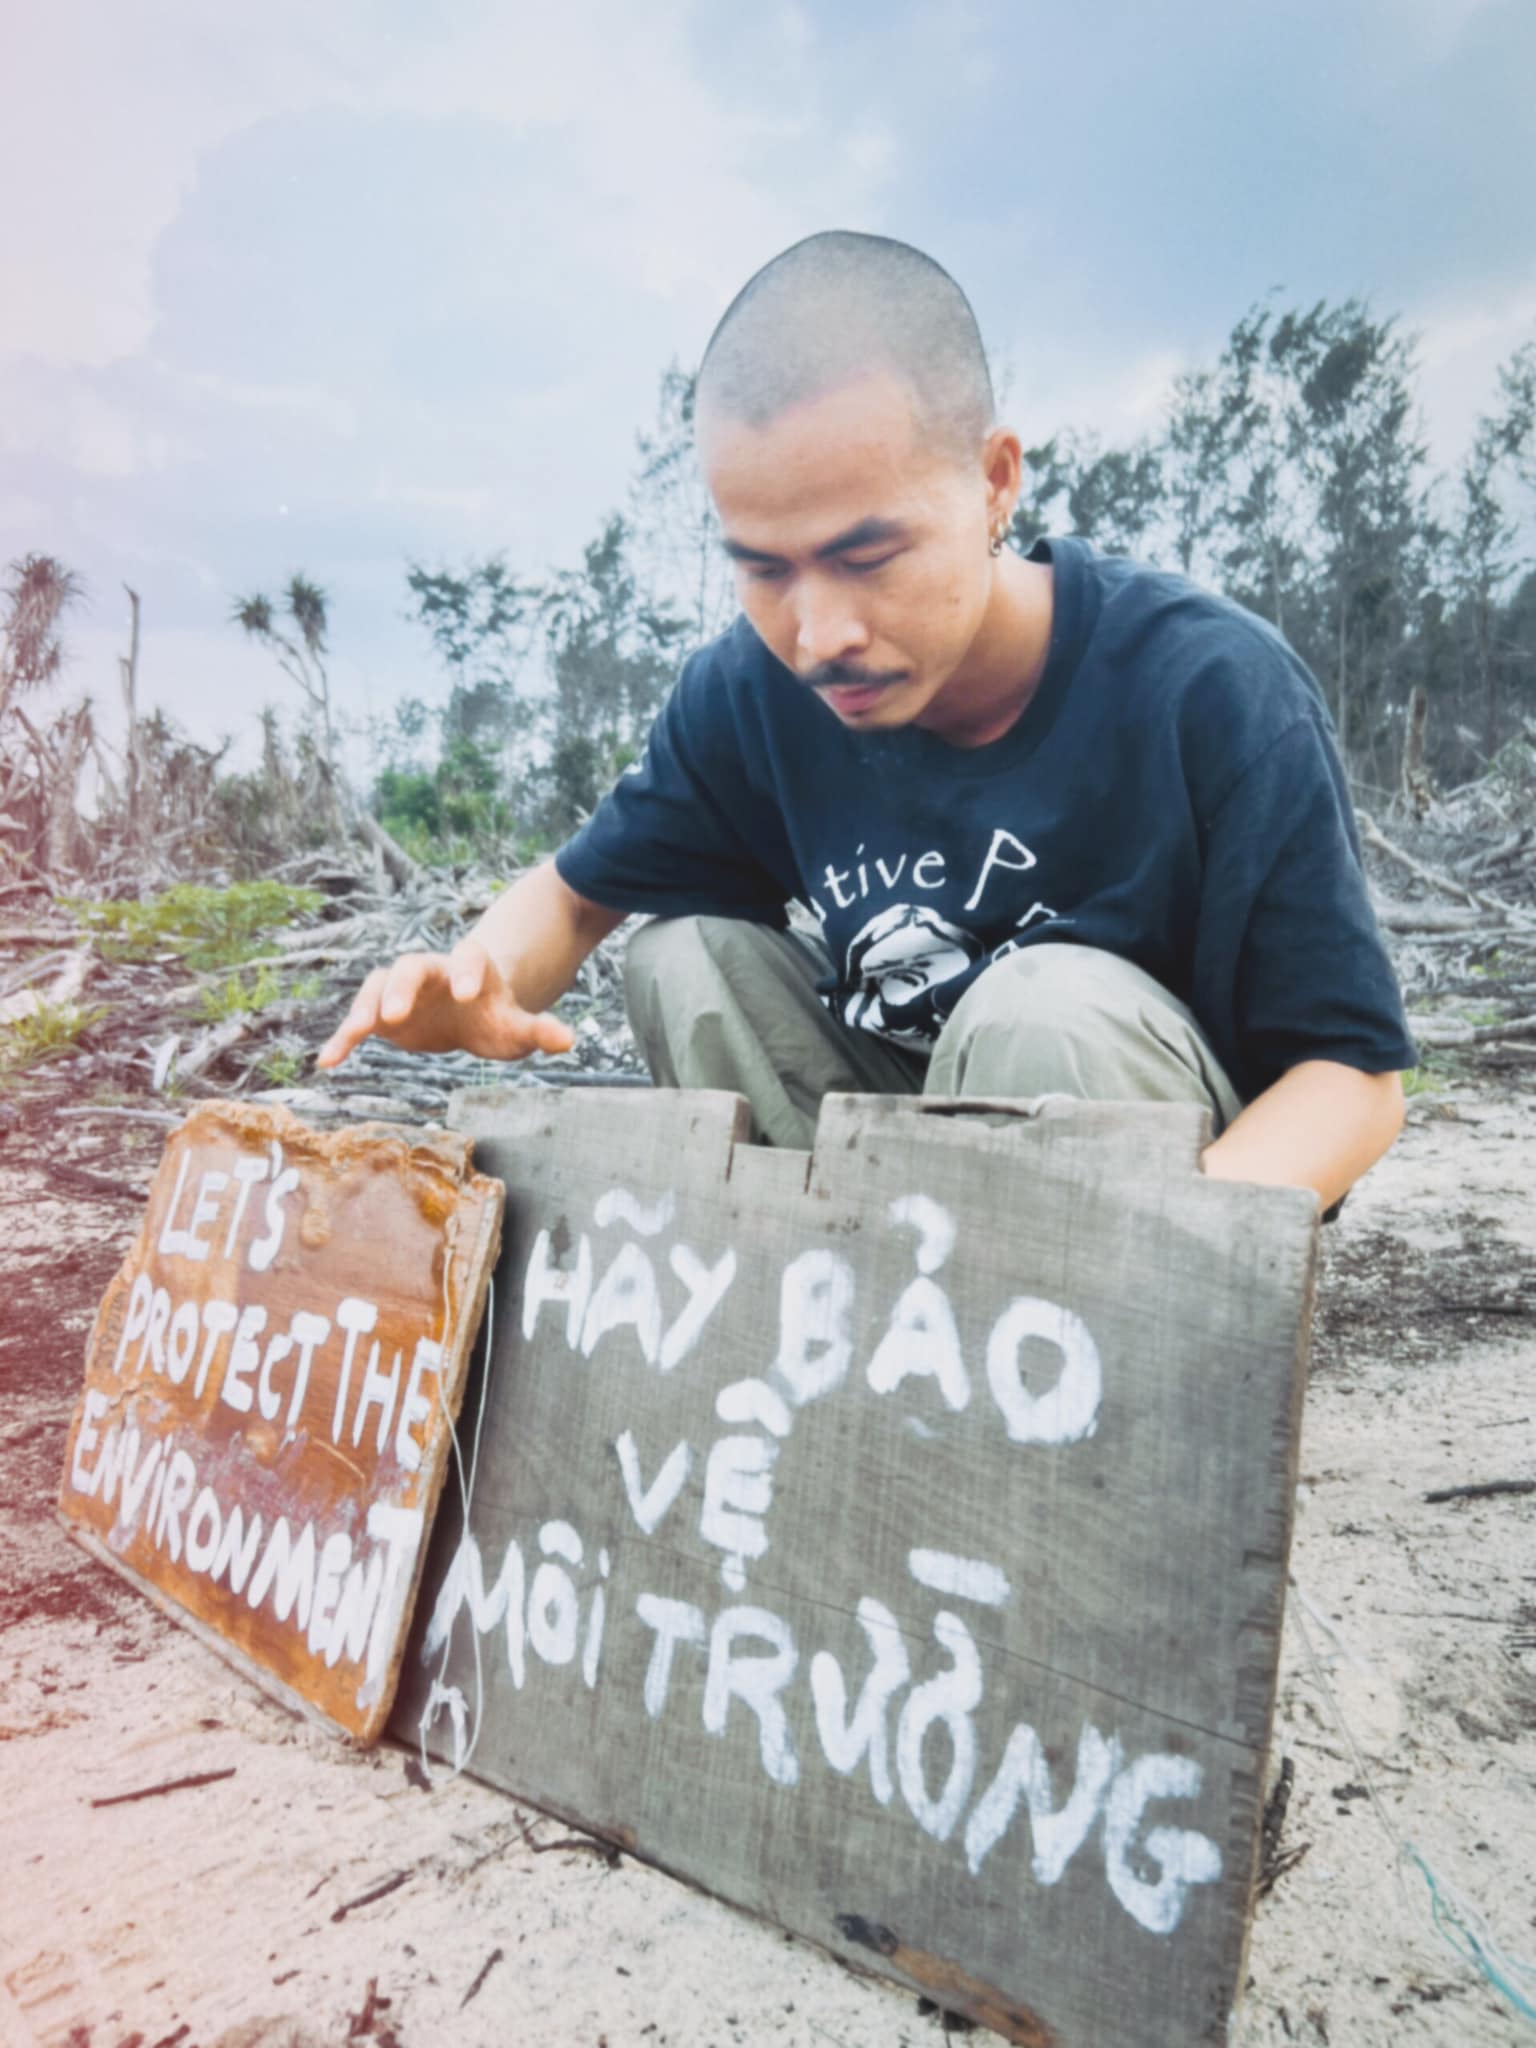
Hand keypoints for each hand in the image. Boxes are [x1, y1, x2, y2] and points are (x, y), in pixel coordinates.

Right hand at [316, 938, 575, 1068]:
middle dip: (402, 987)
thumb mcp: (517, 1027)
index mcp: (469, 967)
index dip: (465, 972)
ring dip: (366, 1007)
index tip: (465, 994)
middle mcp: (431, 971)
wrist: (468, 1013)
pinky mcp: (382, 1014)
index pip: (467, 959)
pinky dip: (343, 1039)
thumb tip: (568, 1039)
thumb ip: (538, 1030)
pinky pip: (358, 1022)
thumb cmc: (495, 1016)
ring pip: (377, 986)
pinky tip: (327, 1062)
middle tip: (395, 1014)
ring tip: (356, 1032)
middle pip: (411, 966)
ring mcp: (402, 989)